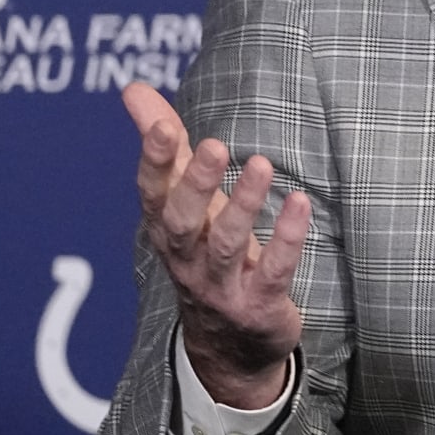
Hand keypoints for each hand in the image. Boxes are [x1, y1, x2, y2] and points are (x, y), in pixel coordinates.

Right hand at [126, 82, 310, 408]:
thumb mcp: (185, 201)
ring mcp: (221, 286)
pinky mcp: (258, 305)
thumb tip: (133, 88)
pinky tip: (301, 205)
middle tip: (212, 144)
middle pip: (184, 222)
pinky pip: (274, 272)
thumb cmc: (207, 253)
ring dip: (244, 205)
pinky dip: (287, 240)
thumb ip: (167, 146)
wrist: (230, 346)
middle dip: (195, 184)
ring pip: (227, 246)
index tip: (160, 125)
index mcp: (169, 229)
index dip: (154, 162)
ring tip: (260, 164)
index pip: (152, 194)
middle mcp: (188, 258)